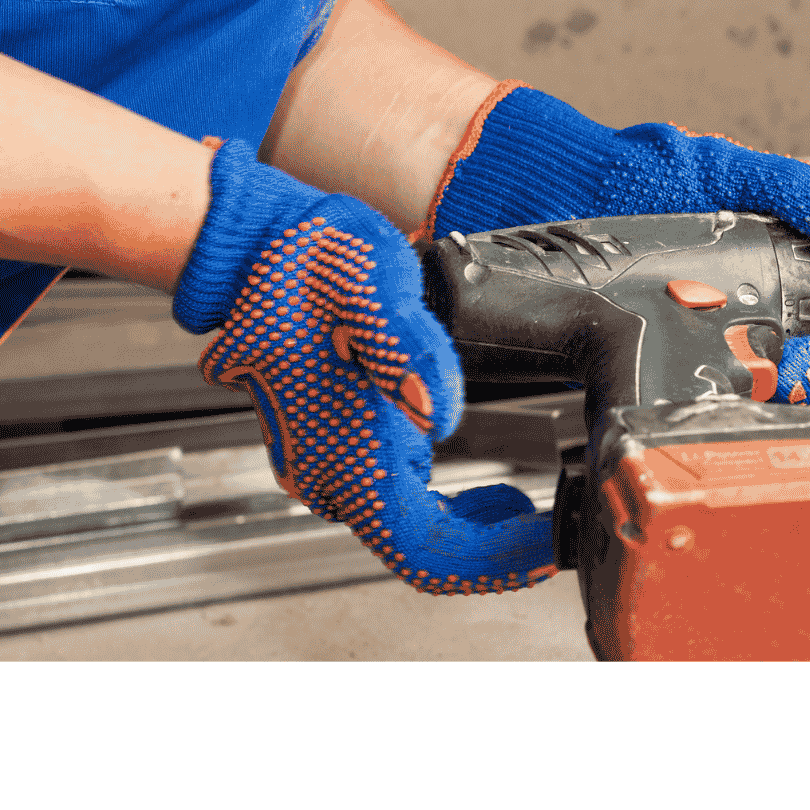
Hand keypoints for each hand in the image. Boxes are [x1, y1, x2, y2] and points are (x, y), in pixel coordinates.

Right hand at [174, 140, 553, 594]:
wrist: (256, 247)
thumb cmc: (310, 261)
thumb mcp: (367, 284)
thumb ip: (403, 347)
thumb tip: (431, 410)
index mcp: (339, 451)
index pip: (421, 548)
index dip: (488, 562)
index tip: (544, 550)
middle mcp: (326, 475)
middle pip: (421, 553)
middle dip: (491, 554)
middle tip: (553, 532)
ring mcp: (327, 468)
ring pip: (411, 535)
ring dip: (473, 536)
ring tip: (528, 512)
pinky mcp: (335, 454)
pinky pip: (399, 509)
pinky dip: (451, 516)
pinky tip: (488, 495)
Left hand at [430, 82, 809, 407]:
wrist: (534, 190)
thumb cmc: (623, 172)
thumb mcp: (721, 169)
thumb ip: (790, 189)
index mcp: (762, 277)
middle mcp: (729, 322)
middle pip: (802, 380)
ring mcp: (684, 352)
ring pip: (750, 403)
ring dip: (774, 408)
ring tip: (775, 392)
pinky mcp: (639, 372)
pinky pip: (683, 410)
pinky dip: (706, 420)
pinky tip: (715, 412)